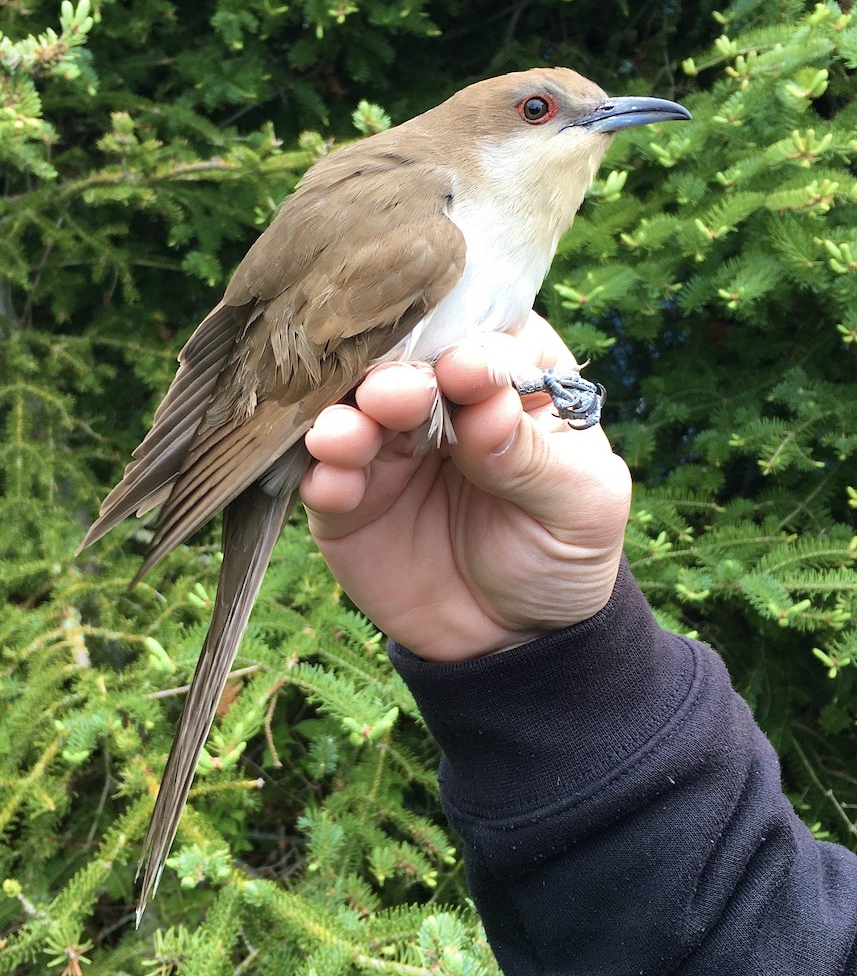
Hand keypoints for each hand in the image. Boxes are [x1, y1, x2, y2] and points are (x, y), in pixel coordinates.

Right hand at [300, 314, 631, 661]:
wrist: (515, 637)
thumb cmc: (562, 550)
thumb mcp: (580, 506)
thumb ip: (534, 456)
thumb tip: (487, 407)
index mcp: (509, 378)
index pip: (486, 339)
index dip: (472, 351)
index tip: (464, 372)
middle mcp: (439, 396)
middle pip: (407, 364)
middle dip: (397, 376)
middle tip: (395, 396)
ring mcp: (387, 444)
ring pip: (354, 412)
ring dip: (348, 417)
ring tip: (349, 436)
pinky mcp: (347, 498)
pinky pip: (324, 478)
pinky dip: (325, 475)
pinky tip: (335, 483)